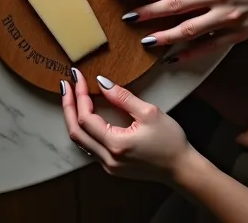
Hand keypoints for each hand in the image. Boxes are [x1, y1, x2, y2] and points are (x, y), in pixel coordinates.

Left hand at [62, 68, 190, 182]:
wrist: (182, 170)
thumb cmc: (170, 141)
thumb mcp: (149, 113)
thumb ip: (122, 97)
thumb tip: (100, 81)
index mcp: (116, 145)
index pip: (86, 118)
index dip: (79, 96)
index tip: (77, 76)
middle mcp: (108, 159)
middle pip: (76, 131)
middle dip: (68, 105)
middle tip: (65, 84)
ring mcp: (109, 166)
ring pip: (80, 140)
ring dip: (73, 117)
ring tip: (71, 96)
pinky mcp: (112, 166)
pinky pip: (89, 146)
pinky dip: (83, 127)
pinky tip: (84, 113)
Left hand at [126, 0, 247, 61]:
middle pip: (175, 6)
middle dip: (149, 13)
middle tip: (129, 18)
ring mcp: (227, 17)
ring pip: (188, 29)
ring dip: (165, 36)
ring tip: (147, 41)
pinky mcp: (237, 34)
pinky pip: (209, 45)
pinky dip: (190, 53)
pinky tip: (175, 57)